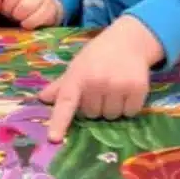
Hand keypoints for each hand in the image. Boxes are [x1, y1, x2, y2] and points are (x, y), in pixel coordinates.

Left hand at [0, 0, 63, 28]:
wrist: (44, 6)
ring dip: (17, 15)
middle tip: (7, 13)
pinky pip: (37, 18)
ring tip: (17, 17)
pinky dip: (28, 23)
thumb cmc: (20, 0)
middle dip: (8, 7)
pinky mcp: (52, 8)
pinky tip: (25, 23)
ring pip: (26, 6)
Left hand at [39, 15, 163, 141]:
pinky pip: (130, 112)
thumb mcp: (77, 66)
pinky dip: (129, 106)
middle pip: (92, 114)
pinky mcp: (137, 88)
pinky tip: (127, 90)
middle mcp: (96, 81)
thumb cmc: (97, 55)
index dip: (59, 122)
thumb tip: (42, 98)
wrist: (128, 40)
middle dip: (96, 105)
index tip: (54, 138)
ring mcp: (117, 85)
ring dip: (112, 107)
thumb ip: (61, 85)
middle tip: (101, 88)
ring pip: (111, 116)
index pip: (65, 102)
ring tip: (114, 88)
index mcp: (77, 76)